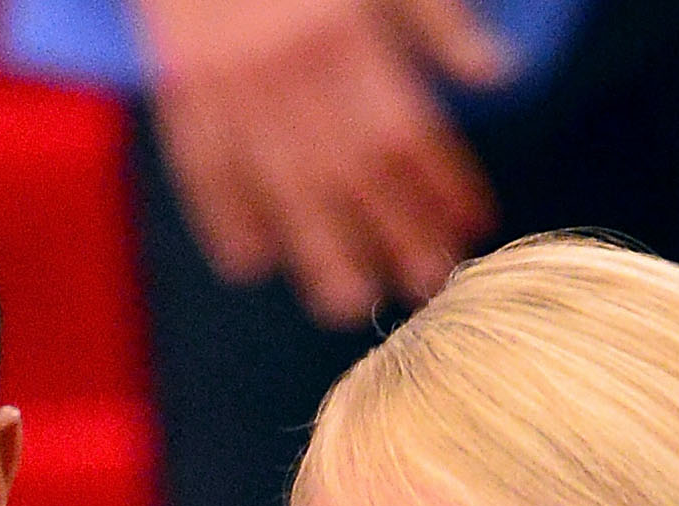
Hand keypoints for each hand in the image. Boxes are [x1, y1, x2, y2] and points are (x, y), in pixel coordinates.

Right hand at [137, 0, 511, 325]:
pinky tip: (253, 264)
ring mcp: (228, 86)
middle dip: (392, 235)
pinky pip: (202, 171)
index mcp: (345, 33)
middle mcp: (287, 69)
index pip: (405, 131)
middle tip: (425, 286)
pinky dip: (223, 220)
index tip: (469, 225)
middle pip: (349, 175)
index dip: (441, 185)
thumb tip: (499, 76)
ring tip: (347, 303)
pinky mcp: (179, 89)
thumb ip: (436, 20)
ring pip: (277, 187)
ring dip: (315, 254)